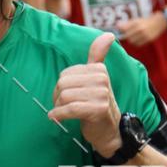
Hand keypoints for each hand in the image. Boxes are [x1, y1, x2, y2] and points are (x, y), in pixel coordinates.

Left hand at [49, 32, 121, 157]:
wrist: (110, 132)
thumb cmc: (98, 105)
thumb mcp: (98, 79)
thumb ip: (98, 56)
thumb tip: (108, 34)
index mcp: (99, 70)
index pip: (65, 74)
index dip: (61, 87)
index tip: (67, 96)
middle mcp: (102, 79)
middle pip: (62, 84)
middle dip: (57, 97)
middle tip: (62, 106)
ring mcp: (101, 94)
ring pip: (64, 96)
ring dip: (58, 107)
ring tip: (62, 113)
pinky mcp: (97, 109)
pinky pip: (69, 109)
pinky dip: (59, 115)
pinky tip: (56, 118)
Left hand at [117, 12, 166, 46]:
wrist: (160, 21)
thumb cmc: (146, 21)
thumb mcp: (136, 20)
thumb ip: (127, 24)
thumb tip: (117, 26)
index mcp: (136, 23)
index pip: (124, 29)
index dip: (120, 31)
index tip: (119, 30)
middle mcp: (140, 29)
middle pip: (127, 36)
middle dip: (125, 36)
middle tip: (126, 35)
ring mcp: (145, 35)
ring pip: (132, 41)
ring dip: (131, 40)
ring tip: (132, 37)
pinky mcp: (149, 39)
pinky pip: (138, 44)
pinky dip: (136, 43)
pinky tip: (137, 40)